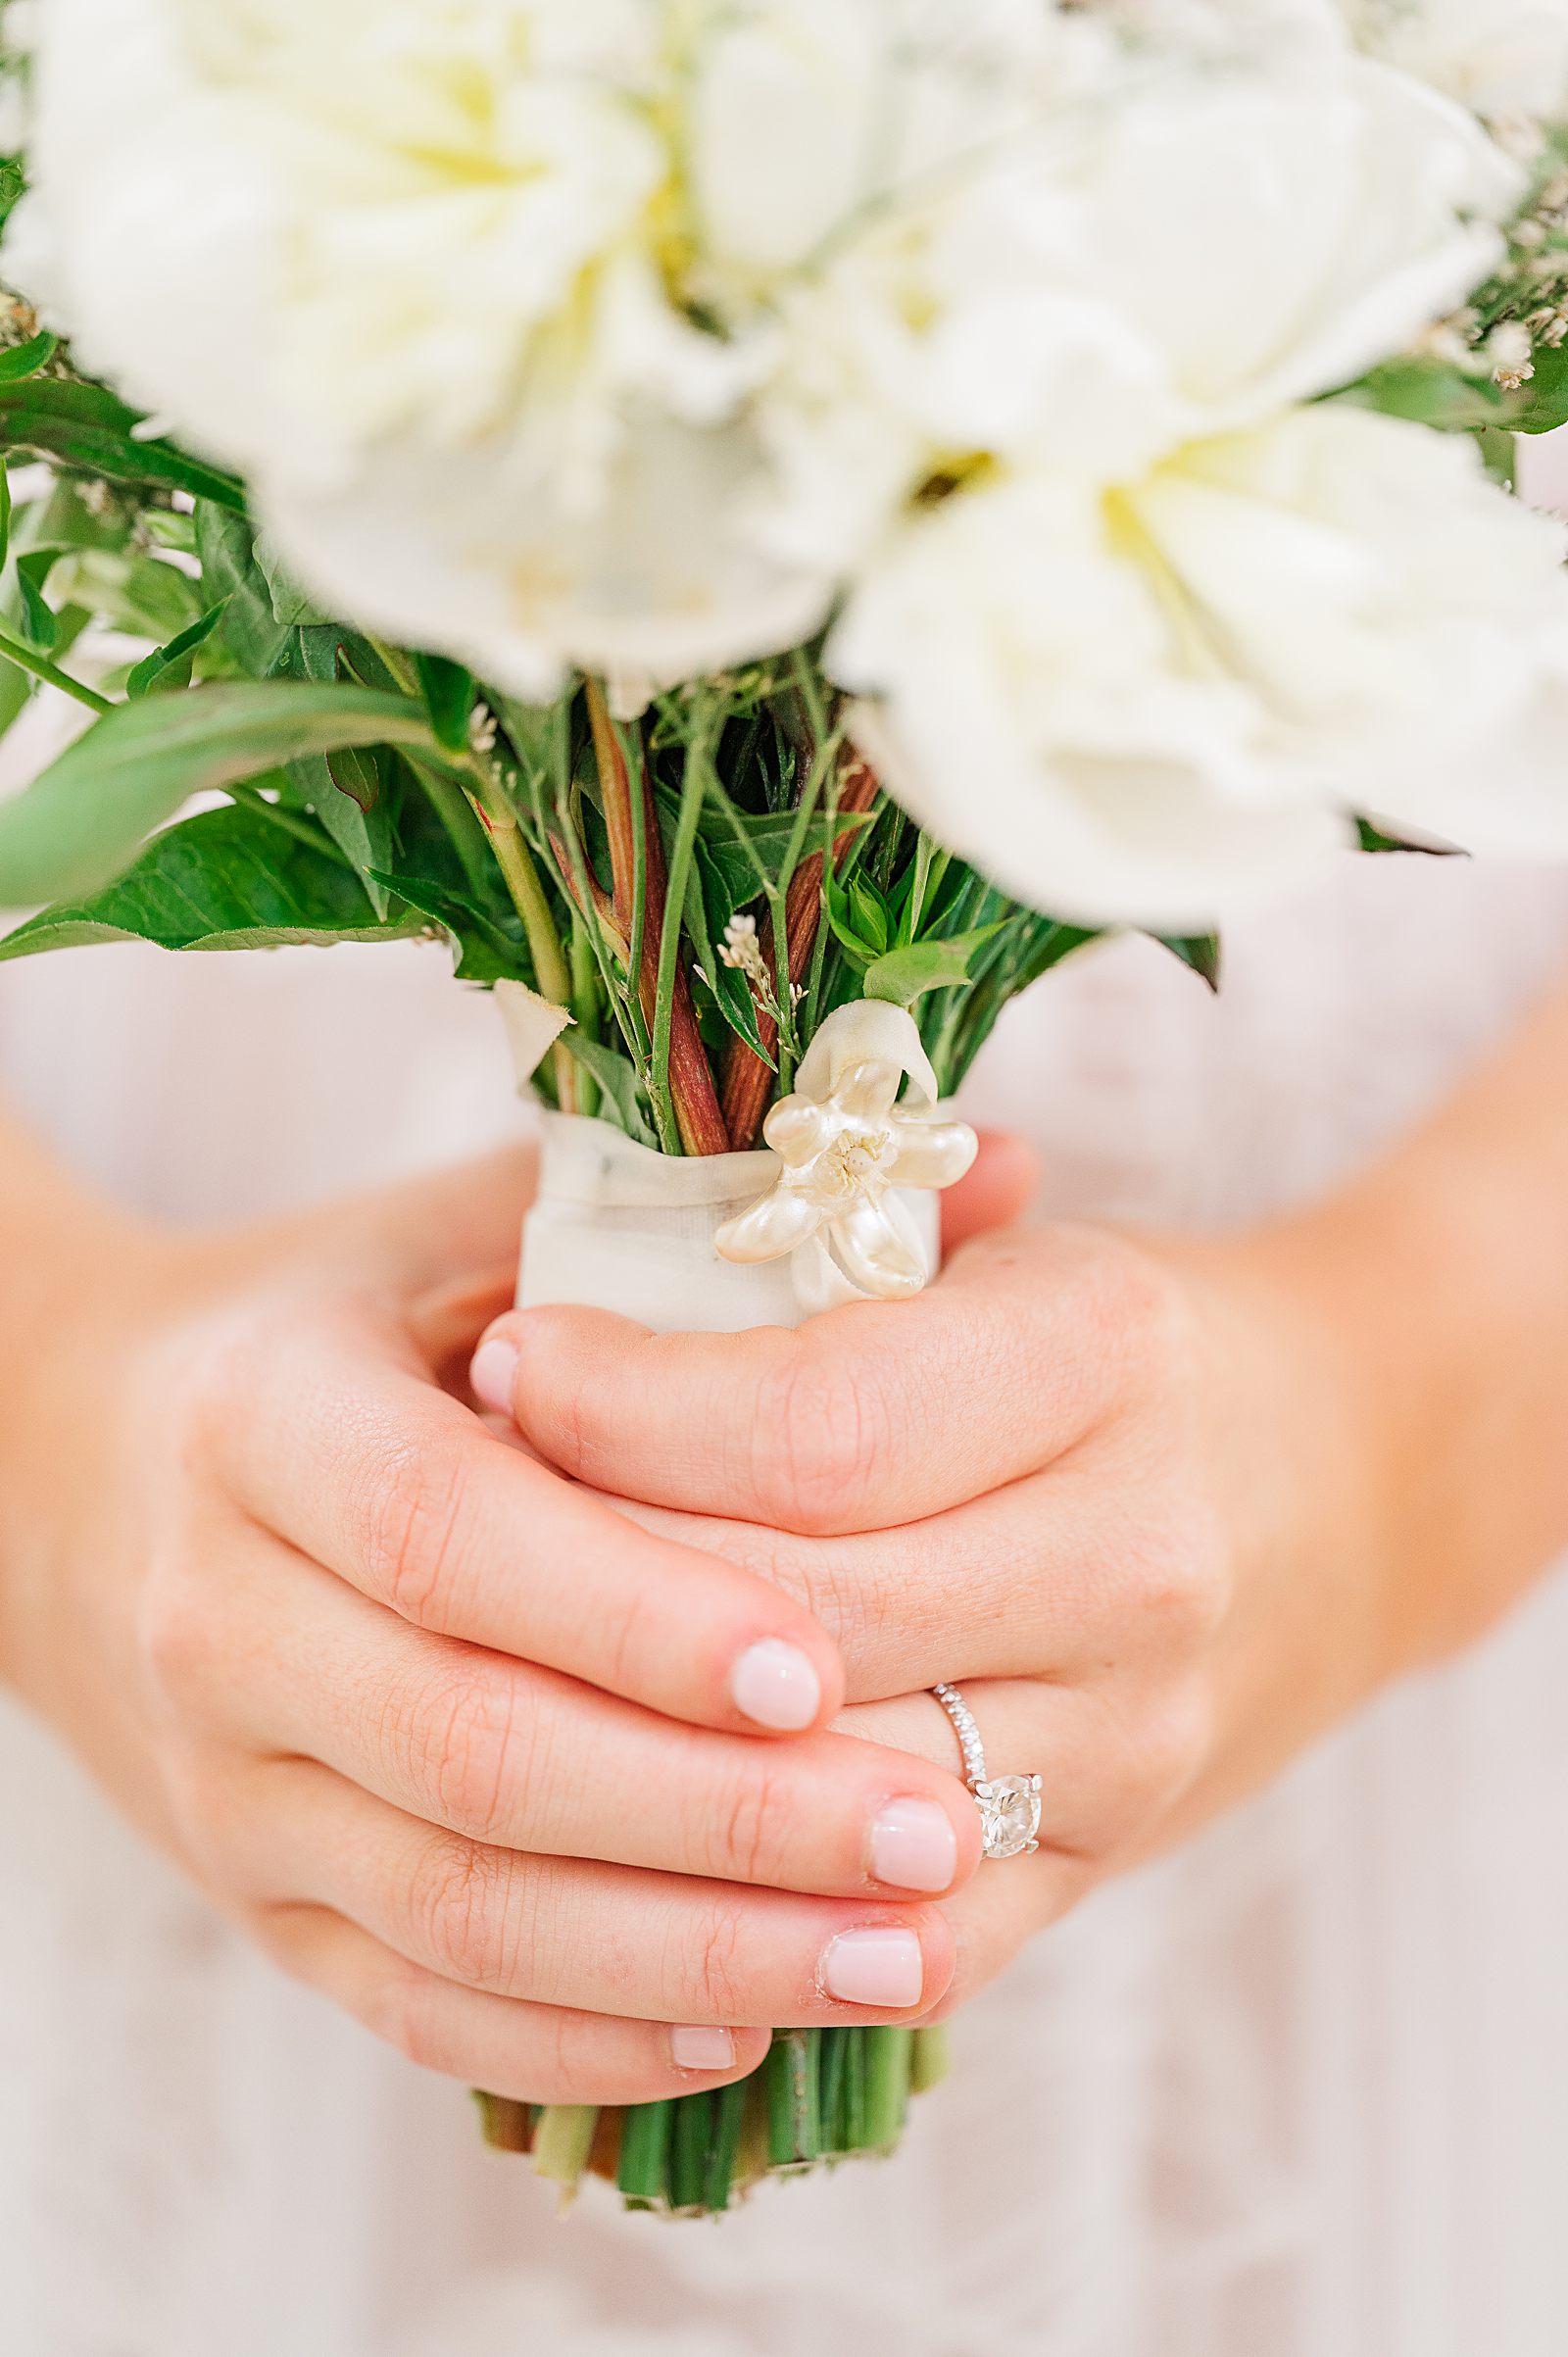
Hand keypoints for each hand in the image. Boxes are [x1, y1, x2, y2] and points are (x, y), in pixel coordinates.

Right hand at [0, 1148, 979, 2105]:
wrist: (65, 1464)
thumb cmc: (332, 1323)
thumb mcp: (473, 1226)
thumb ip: (704, 1207)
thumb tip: (1011, 1164)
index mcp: (265, 1421)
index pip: (447, 1536)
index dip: (631, 1609)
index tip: (815, 1660)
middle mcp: (223, 1618)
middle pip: (471, 1750)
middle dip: (712, 1813)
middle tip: (930, 1832)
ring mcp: (228, 1783)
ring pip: (457, 1907)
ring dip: (683, 1950)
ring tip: (892, 1957)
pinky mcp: (252, 1896)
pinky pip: (412, 1998)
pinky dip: (577, 2035)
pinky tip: (740, 2031)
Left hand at [475, 1147, 1406, 2020]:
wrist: (1345, 1480)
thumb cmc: (1123, 1343)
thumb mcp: (999, 1259)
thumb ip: (813, 1267)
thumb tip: (560, 1293)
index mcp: (1101, 1356)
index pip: (817, 1426)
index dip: (628, 1412)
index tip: (509, 1365)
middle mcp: (1134, 1554)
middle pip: (800, 1620)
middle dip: (595, 1584)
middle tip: (456, 1535)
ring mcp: (1131, 1732)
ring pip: (830, 1793)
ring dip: (643, 1755)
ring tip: (508, 1678)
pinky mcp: (1105, 1856)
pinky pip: (902, 1933)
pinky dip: (753, 1912)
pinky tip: (624, 1847)